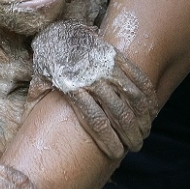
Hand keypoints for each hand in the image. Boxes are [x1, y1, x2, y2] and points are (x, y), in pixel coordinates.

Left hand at [29, 21, 159, 159]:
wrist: (55, 33)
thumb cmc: (46, 66)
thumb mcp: (37, 87)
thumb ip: (42, 107)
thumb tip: (41, 131)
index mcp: (72, 87)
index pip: (97, 121)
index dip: (109, 141)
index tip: (116, 155)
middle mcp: (93, 76)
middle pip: (120, 112)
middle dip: (131, 134)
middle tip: (135, 147)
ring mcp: (107, 65)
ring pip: (134, 97)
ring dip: (144, 118)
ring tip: (145, 132)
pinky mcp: (116, 56)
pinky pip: (139, 77)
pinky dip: (149, 95)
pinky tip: (153, 110)